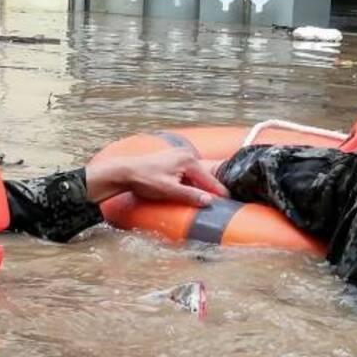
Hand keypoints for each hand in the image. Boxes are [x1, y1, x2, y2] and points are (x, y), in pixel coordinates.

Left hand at [85, 149, 227, 208]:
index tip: (231, 202)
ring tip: (209, 199)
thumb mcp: (168, 191)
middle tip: (223, 202)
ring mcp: (179, 155)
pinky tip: (191, 191)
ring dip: (200, 186)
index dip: (220, 193)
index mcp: (188, 161)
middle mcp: (186, 154)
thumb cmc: (145, 180)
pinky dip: (191, 182)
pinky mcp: (172, 159)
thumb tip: (209, 201)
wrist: (125, 172)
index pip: (210, 180)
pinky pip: (187, 172)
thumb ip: (189, 195)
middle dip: (211, 189)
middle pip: (204, 176)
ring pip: (196, 174)